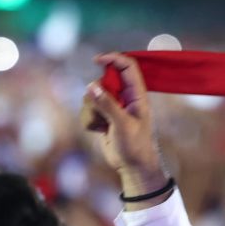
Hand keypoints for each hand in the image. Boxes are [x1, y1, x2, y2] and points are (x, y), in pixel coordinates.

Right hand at [82, 53, 168, 196]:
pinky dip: (89, 120)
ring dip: (91, 112)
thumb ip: (107, 104)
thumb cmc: (135, 146)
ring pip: (92, 98)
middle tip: (101, 112)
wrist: (133, 167)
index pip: (127, 66)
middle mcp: (124, 97)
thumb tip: (91, 86)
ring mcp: (113, 107)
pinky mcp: (103, 118)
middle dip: (96, 96)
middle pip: (103, 81)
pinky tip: (98, 131)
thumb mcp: (122, 124)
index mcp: (137, 94)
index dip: (113, 58)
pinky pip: (88, 111)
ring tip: (102, 126)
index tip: (97, 60)